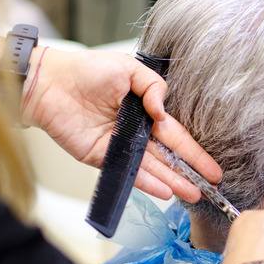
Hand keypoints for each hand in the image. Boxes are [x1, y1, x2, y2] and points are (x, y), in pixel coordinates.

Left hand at [21, 47, 221, 202]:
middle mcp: (135, 131)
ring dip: (173, 181)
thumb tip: (162, 113)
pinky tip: (165, 191)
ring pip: (152, 167)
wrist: (50, 83)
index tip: (212, 168)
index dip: (194, 151)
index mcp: (144, 110)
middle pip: (168, 155)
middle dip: (190, 171)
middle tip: (210, 187)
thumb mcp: (128, 69)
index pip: (176, 134)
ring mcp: (120, 146)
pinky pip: (128, 171)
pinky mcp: (102, 157)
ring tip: (193, 195)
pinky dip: (147, 183)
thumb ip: (153, 88)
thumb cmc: (85, 71)